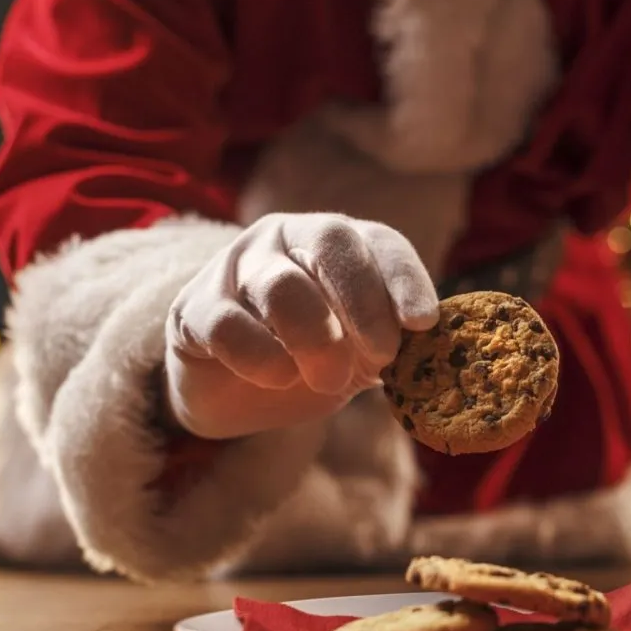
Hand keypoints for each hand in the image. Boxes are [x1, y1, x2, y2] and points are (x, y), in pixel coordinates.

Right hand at [164, 213, 437, 438]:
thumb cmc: (314, 359)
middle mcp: (289, 238)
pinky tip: (279, 378)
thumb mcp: (364, 351)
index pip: (382, 242)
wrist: (238, 392)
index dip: (406, 279)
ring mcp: (237, 267)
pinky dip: (261, 357)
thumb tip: (437, 353)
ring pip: (281, 284)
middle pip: (331, 242)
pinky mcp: (194, 309)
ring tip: (332, 380)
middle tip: (383, 357)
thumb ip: (397, 344)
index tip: (424, 323)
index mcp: (341, 242)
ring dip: (316, 339)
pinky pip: (227, 325)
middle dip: (365, 302)